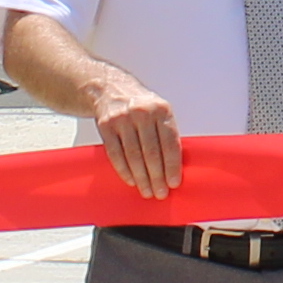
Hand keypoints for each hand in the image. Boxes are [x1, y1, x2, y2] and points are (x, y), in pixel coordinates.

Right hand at [84, 77, 184, 199]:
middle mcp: (142, 113)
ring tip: (147, 191)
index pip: (170, 143)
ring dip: (141, 178)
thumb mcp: (159, 111)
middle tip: (160, 193)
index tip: (174, 183)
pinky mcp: (106, 126)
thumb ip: (167, 134)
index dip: (172, 166)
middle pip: (151, 152)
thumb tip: (175, 167)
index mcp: (162, 110)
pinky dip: (124, 170)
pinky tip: (131, 180)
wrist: (110, 88)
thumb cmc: (140, 105)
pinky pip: (115, 154)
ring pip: (133, 155)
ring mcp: (122, 119)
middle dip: (157, 177)